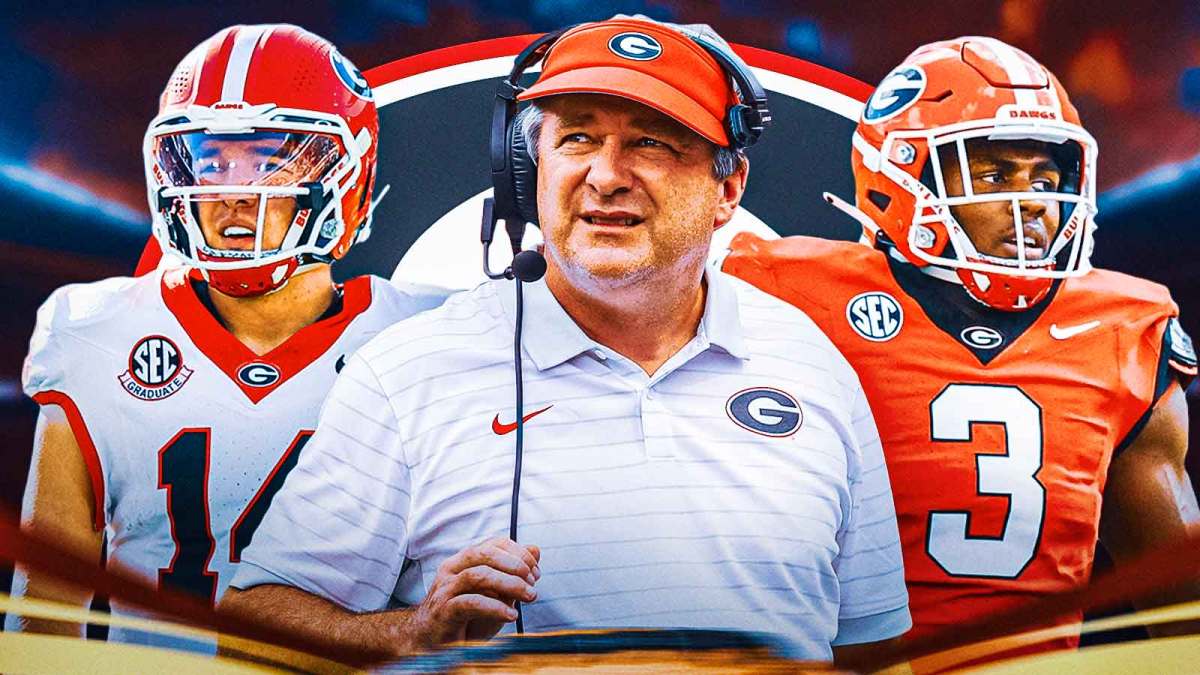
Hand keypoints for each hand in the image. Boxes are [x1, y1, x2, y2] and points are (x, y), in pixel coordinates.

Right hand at [410, 537, 540, 647]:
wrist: (433, 646)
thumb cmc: (467, 618)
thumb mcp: (496, 594)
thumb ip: (513, 573)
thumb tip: (536, 548)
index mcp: (464, 561)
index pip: (494, 544)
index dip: (519, 553)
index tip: (536, 571)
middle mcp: (452, 569)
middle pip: (485, 554)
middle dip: (515, 565)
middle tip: (533, 581)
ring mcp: (445, 589)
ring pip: (478, 575)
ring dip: (509, 584)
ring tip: (529, 596)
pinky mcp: (443, 611)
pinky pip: (470, 602)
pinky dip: (494, 607)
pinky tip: (511, 615)